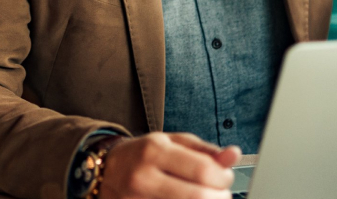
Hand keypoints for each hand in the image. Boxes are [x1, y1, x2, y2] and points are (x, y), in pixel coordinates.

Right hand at [99, 132, 240, 198]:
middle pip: (198, 197)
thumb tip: (234, 154)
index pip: (203, 171)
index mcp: (155, 150)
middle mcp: (144, 178)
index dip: (223, 177)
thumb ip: (204, 150)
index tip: (225, 177)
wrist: (103, 173)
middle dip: (219, 197)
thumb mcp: (171, 142)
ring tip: (204, 196)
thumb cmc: (142, 156)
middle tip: (219, 193)